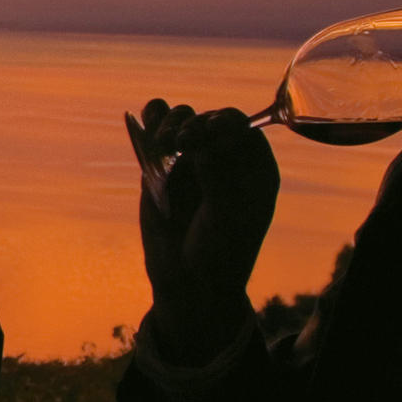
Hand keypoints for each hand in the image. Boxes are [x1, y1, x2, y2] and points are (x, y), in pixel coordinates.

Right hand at [135, 99, 278, 351]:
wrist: (188, 281)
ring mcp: (191, 162)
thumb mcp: (227, 218)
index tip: (209, 131)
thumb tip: (199, 141)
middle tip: (181, 142)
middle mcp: (225, 160)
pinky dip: (150, 121)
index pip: (242, 129)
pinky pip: (154, 133)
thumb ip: (216, 177)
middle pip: (208, 120)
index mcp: (254, 169)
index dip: (225, 123)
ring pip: (181, 120)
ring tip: (163, 143)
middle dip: (194, 124)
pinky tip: (147, 124)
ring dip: (170, 121)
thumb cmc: (220, 252)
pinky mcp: (160, 167)